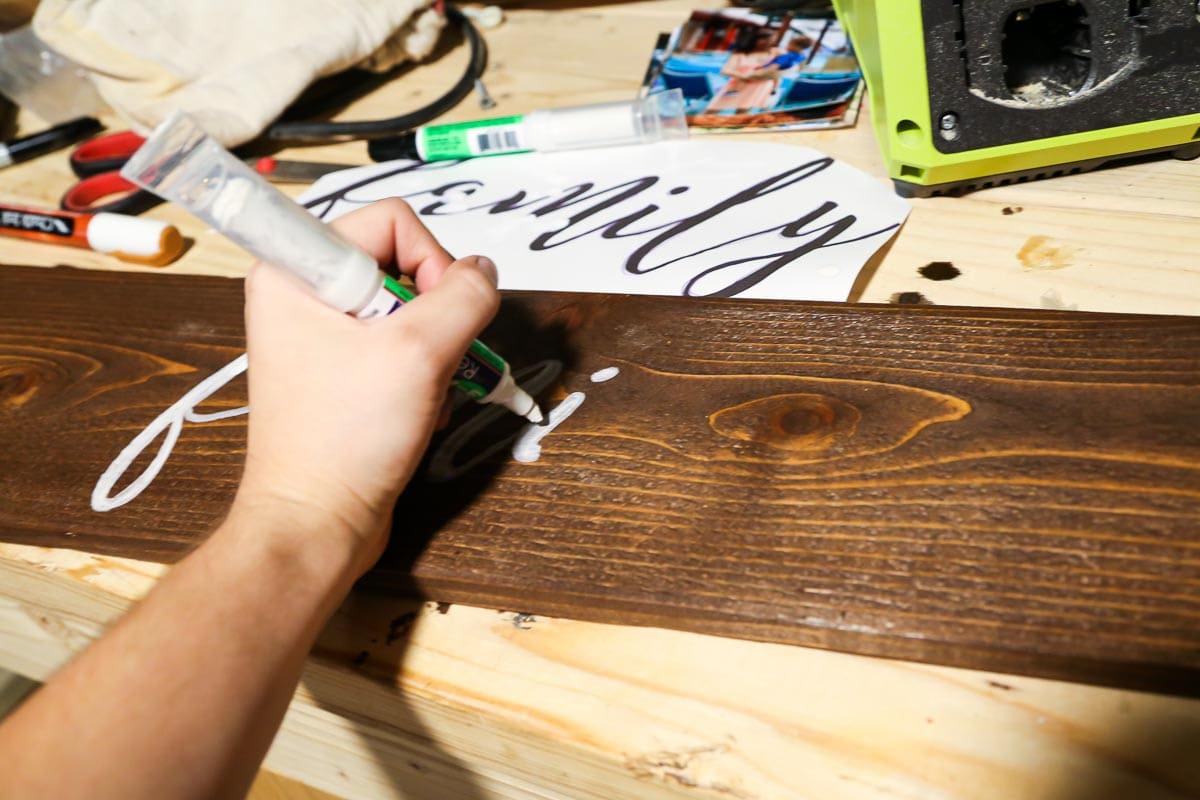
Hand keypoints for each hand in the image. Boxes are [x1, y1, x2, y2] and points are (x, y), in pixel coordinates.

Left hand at [235, 199, 498, 575]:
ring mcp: (320, 337)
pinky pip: (399, 350)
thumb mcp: (419, 353)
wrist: (316, 523)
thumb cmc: (347, 439)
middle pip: (403, 265)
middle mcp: (303, 295)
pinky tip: (417, 411)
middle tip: (430, 360)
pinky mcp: (339, 374)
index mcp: (296, 271)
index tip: (434, 318)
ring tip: (422, 394)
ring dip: (435, 353)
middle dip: (435, 316)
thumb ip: (464, 297)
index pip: (393, 222)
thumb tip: (484, 272)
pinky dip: (424, 377)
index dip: (431, 261)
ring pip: (409, 312)